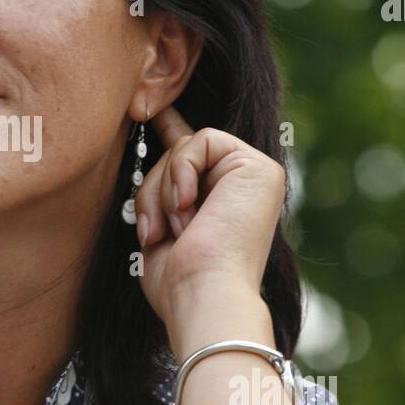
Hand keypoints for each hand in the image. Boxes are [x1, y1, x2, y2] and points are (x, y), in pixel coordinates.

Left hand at [133, 104, 286, 327]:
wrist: (204, 295)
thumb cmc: (179, 281)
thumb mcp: (160, 228)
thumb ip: (162, 193)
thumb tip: (150, 162)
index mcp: (223, 205)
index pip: (193, 156)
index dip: (169, 128)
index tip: (145, 109)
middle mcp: (242, 188)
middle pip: (178, 154)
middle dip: (153, 190)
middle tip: (154, 232)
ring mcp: (255, 175)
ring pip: (185, 146)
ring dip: (164, 189)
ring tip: (176, 228)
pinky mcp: (259, 167)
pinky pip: (202, 139)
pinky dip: (183, 171)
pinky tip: (189, 206)